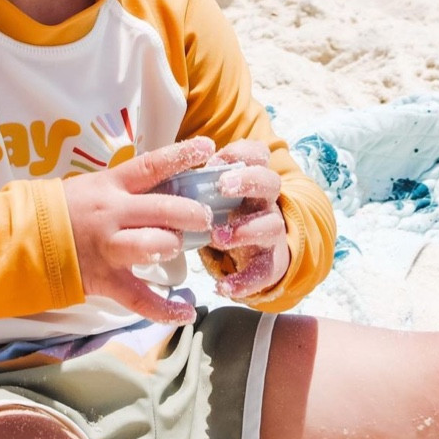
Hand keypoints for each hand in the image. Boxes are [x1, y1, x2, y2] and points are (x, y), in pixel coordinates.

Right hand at [63, 137, 216, 323]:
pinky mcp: (105, 279)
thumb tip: (171, 181)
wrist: (23, 238)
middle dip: (191, 212)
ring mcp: (109, 247)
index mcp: (111, 184)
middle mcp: (113, 213)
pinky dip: (165, 309)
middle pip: (162, 208)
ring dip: (172, 245)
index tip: (207, 148)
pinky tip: (186, 311)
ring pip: (152, 245)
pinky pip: (139, 298)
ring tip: (177, 245)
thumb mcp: (95, 185)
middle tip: (205, 216)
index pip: (151, 165)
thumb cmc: (65, 208)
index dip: (181, 155)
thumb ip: (129, 187)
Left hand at [200, 139, 288, 299]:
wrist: (253, 254)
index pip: (258, 154)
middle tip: (224, 186)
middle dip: (249, 181)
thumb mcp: (213, 194)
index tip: (215, 160)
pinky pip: (263, 271)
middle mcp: (265, 201)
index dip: (241, 152)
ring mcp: (270, 232)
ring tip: (218, 237)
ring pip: (272, 225)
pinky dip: (244, 280)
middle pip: (270, 182)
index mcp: (250, 178)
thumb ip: (198, 182)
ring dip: (245, 230)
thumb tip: (166, 167)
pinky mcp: (268, 263)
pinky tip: (223, 286)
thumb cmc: (224, 214)